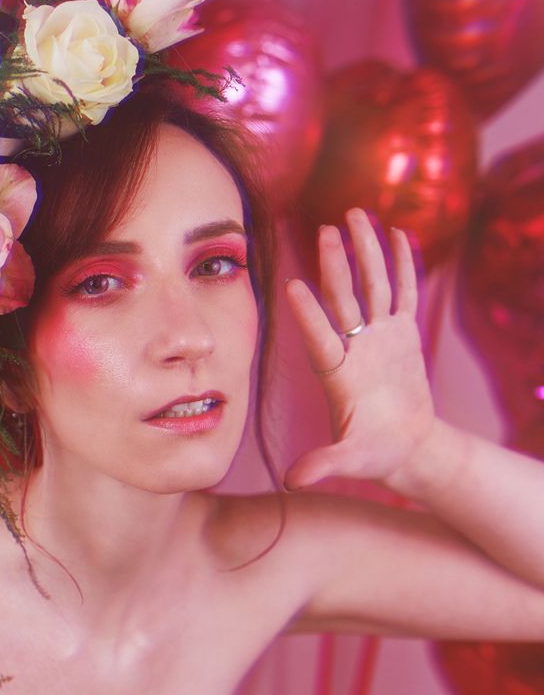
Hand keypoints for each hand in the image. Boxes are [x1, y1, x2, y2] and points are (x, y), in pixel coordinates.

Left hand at [283, 209, 435, 491]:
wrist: (404, 448)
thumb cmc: (374, 456)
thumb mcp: (350, 461)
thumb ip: (322, 465)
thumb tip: (292, 480)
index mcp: (338, 374)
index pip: (321, 339)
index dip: (308, 315)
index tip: (291, 288)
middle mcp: (354, 348)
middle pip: (344, 300)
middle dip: (335, 266)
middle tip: (324, 230)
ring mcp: (379, 338)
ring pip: (372, 286)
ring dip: (365, 252)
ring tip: (356, 214)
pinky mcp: (402, 335)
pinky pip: (403, 293)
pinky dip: (403, 265)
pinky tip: (398, 234)